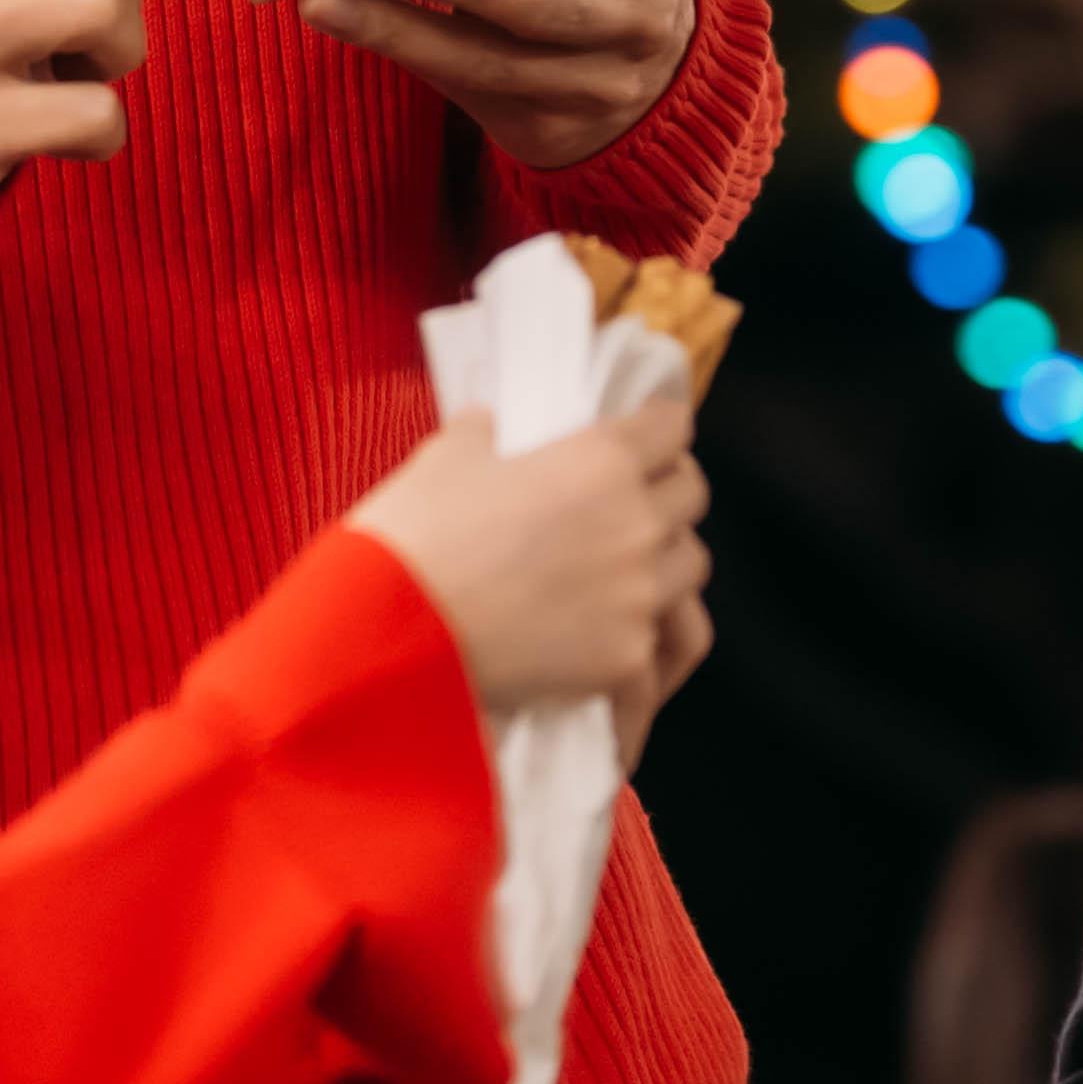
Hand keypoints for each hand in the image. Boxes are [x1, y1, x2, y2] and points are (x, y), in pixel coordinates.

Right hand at [343, 352, 708, 720]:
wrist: (391, 636)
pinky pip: (657, 637)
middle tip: (634, 499)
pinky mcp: (624, 659)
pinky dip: (637, 630)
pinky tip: (601, 630)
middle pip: (692, 496)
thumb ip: (479, 433)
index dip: (658, 431)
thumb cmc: (415, 535)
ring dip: (664, 559)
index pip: (672, 430)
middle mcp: (636, 523)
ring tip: (627, 566)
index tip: (646, 437)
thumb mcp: (443, 460)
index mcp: (602, 460)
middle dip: (667, 491)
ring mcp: (637, 597)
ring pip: (690, 566)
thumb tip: (486, 424)